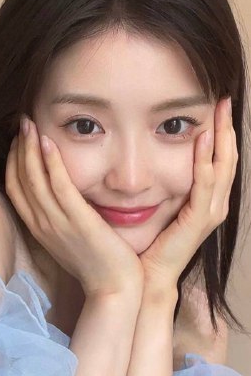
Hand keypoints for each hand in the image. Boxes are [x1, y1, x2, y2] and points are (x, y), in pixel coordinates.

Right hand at [5, 117, 143, 299]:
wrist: (114, 288)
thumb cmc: (98, 263)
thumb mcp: (71, 238)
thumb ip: (62, 217)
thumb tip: (63, 198)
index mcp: (39, 229)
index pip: (15, 190)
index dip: (12, 162)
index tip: (18, 140)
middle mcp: (43, 225)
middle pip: (19, 180)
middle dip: (17, 148)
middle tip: (22, 122)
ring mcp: (58, 224)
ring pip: (33, 180)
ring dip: (28, 149)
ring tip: (29, 123)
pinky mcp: (78, 221)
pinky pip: (59, 187)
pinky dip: (51, 163)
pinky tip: (49, 142)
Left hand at [140, 97, 237, 289]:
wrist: (147, 277)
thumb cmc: (150, 244)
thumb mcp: (161, 205)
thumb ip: (164, 183)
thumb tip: (150, 155)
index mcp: (208, 200)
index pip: (220, 158)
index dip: (221, 131)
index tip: (217, 103)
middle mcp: (215, 204)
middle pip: (228, 157)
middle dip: (226, 127)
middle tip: (224, 98)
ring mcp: (209, 212)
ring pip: (223, 167)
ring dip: (221, 137)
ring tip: (218, 111)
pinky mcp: (197, 220)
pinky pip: (204, 184)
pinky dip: (203, 161)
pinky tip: (201, 140)